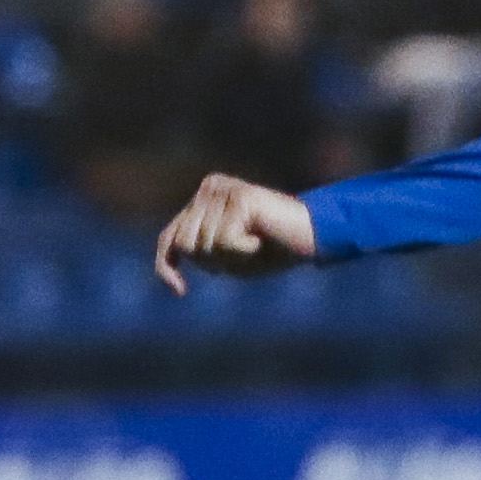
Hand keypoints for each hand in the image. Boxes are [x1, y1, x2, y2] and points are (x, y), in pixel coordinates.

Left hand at [153, 174, 317, 290]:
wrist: (313, 238)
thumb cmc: (272, 250)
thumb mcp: (228, 257)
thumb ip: (200, 252)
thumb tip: (172, 257)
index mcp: (203, 199)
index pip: (170, 238)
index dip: (167, 267)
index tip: (180, 291)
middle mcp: (210, 188)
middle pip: (185, 244)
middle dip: (213, 262)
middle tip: (244, 253)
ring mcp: (224, 190)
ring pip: (205, 245)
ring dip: (232, 257)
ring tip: (256, 243)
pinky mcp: (240, 198)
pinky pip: (225, 241)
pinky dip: (244, 250)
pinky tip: (261, 239)